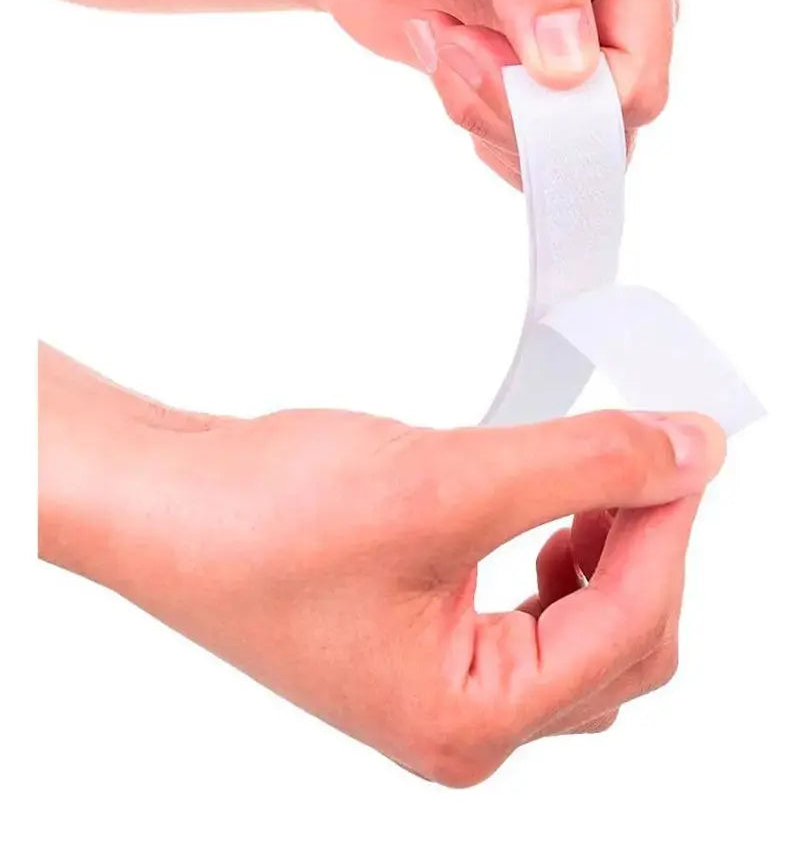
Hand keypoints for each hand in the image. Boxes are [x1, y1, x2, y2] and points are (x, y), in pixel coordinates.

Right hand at [40, 347, 723, 785]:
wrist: (159, 502)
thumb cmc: (259, 519)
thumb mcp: (444, 482)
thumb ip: (582, 464)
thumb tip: (685, 450)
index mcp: (469, 721)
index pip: (628, 627)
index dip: (670, 527)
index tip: (688, 446)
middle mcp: (461, 725)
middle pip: (622, 650)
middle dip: (647, 551)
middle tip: (649, 460)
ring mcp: (440, 688)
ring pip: (585, 639)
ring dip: (610, 558)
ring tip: (597, 485)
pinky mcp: (422, 643)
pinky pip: (536, 623)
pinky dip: (564, 561)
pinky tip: (548, 513)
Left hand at [307, 0, 681, 184]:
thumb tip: (572, 66)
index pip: (638, 73)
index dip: (554, 91)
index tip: (469, 41)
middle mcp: (628, 6)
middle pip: (607, 124)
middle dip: (513, 107)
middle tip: (449, 47)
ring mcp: (591, 53)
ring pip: (571, 150)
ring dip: (490, 118)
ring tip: (443, 47)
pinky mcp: (547, 88)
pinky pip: (538, 156)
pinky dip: (482, 130)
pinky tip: (449, 68)